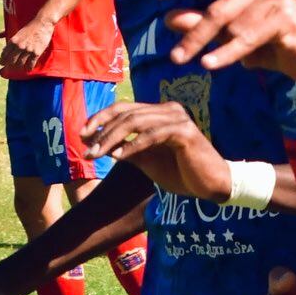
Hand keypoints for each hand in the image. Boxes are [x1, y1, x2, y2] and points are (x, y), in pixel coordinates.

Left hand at [0, 16, 55, 76]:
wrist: (42, 23)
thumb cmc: (29, 27)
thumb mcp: (16, 31)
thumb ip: (5, 33)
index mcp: (13, 41)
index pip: (4, 55)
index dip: (3, 61)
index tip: (3, 63)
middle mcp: (19, 46)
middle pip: (11, 61)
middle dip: (10, 66)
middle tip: (11, 67)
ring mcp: (28, 50)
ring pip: (20, 64)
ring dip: (19, 67)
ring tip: (20, 67)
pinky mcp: (36, 53)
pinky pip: (30, 65)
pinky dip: (28, 68)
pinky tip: (28, 68)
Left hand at [82, 100, 234, 201]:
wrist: (212, 186)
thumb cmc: (182, 173)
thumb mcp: (148, 160)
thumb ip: (129, 150)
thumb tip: (104, 146)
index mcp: (160, 113)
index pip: (124, 108)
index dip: (100, 119)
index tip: (83, 135)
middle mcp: (168, 110)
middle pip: (126, 112)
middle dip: (102, 131)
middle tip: (86, 149)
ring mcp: (177, 118)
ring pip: (135, 122)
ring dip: (112, 139)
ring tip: (97, 154)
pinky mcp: (184, 132)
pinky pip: (151, 136)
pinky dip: (133, 145)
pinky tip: (119, 157)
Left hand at [153, 0, 295, 80]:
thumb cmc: (275, 45)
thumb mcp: (234, 35)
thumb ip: (206, 26)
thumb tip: (169, 18)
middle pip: (215, 5)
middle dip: (190, 29)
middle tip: (173, 54)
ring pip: (229, 23)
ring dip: (203, 43)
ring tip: (184, 61)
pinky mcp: (284, 17)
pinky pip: (248, 37)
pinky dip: (227, 52)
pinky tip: (210, 64)